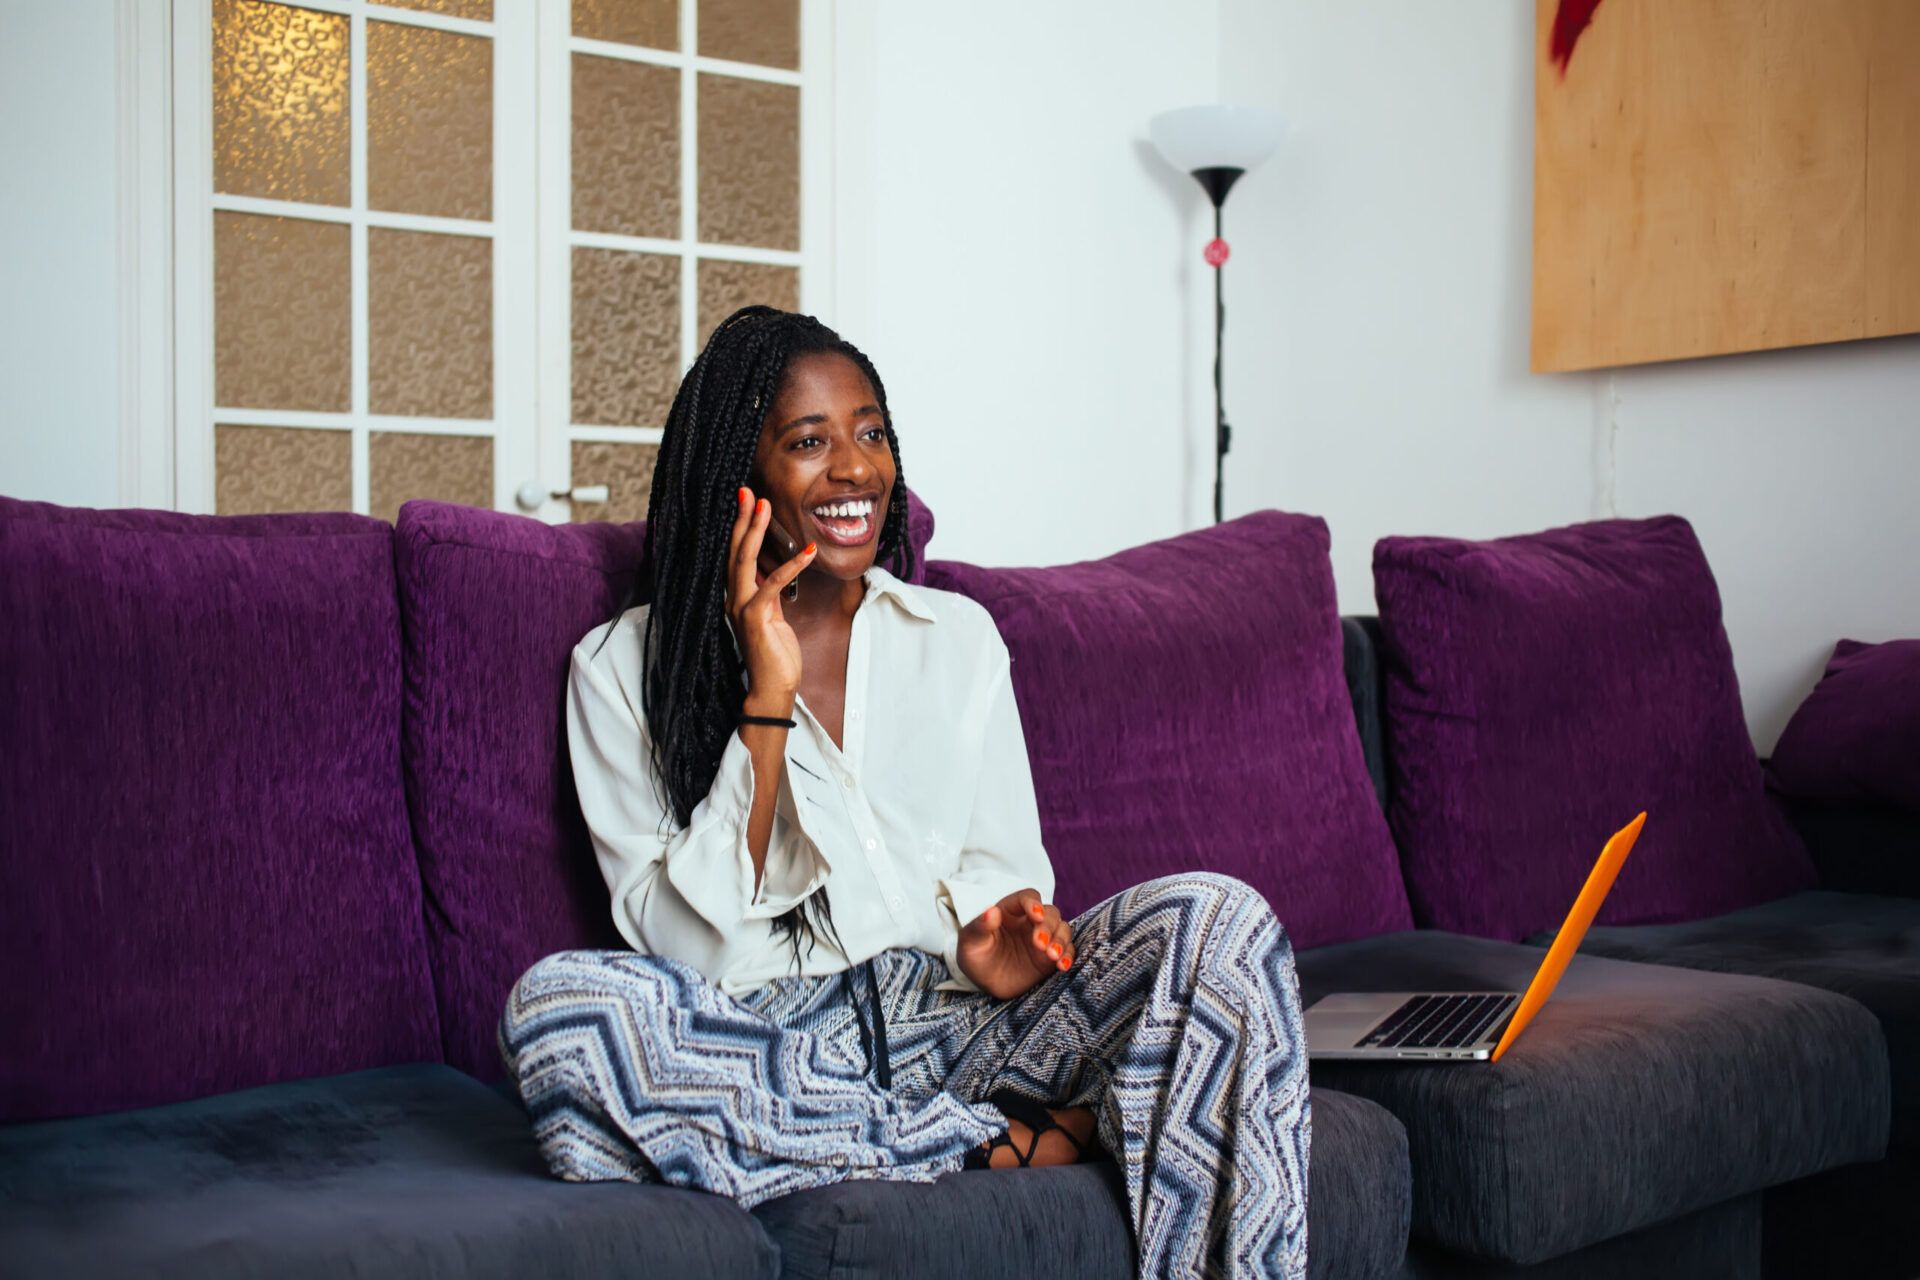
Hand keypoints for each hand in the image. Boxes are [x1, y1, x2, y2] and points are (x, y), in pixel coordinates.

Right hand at [727, 487, 816, 712]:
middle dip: (742, 519)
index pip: (736, 555)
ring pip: (745, 560)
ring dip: (755, 531)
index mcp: (737, 597)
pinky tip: (808, 551)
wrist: (773, 688)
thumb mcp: (773, 617)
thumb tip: (770, 573)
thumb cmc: (775, 655)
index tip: (746, 501)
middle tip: (747, 491)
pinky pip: (773, 584)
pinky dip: (791, 565)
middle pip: (735, 550)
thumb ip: (768, 594)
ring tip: (764, 506)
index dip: (741, 527)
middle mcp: (734, 598)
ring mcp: (742, 607)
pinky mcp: (756, 617)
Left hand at [955, 889, 1074, 999]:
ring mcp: (1043, 938)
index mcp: (1010, 910)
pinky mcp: (1051, 957)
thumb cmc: (975, 955)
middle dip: (1048, 926)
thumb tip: (990, 911)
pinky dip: (1068, 956)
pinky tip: (1062, 966)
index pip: (1027, 897)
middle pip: (1050, 913)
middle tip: (1039, 944)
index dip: (1033, 903)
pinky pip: (1067, 951)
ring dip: (1061, 940)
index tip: (1035, 915)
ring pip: (1062, 929)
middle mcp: (1030, 921)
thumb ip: (979, 926)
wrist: (983, 981)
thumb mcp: (970, 942)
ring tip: (1053, 956)